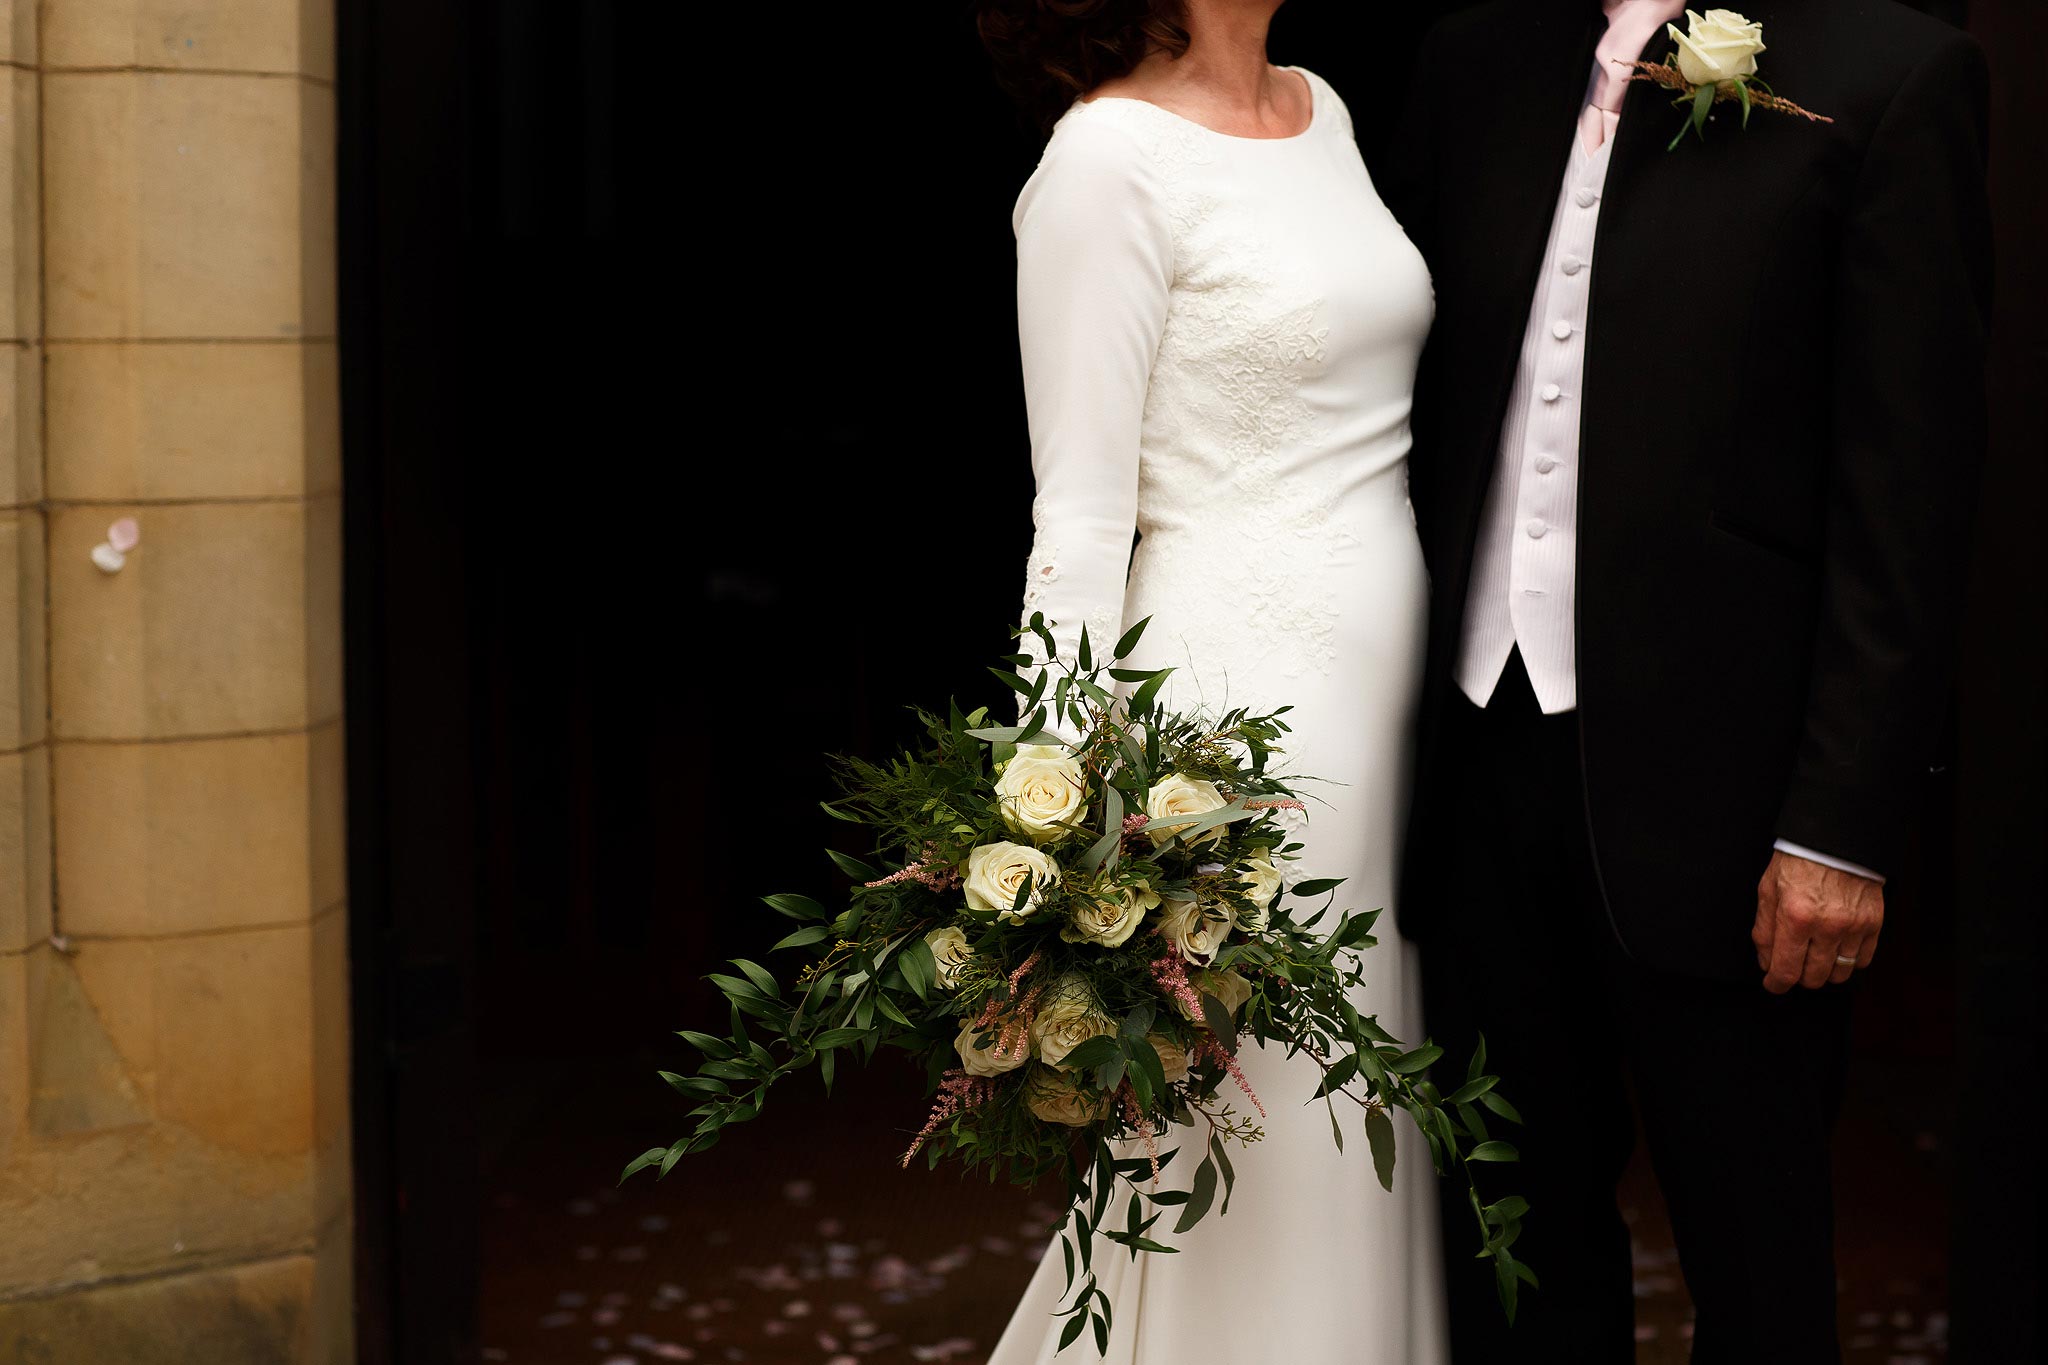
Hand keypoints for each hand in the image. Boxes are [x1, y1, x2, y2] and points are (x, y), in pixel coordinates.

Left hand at [1751, 850, 1883, 993]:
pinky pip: (1862, 961)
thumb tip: (1767, 963)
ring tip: (1815, 955)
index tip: (1774, 984)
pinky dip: (1849, 961)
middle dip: (1799, 976)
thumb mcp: (1768, 890)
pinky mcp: (1874, 923)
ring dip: (1824, 971)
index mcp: (1795, 917)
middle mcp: (1827, 926)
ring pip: (1839, 974)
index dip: (1776, 983)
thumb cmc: (1798, 861)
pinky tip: (1837, 948)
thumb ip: (1764, 930)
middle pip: (1813, 978)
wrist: (1836, 839)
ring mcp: (1853, 926)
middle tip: (1793, 963)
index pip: (1786, 970)